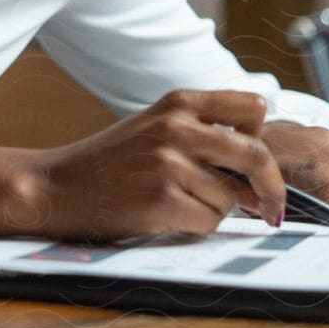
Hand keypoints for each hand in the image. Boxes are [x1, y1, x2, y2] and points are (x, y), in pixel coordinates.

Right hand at [15, 89, 288, 242]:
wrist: (57, 186)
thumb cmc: (112, 161)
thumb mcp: (155, 126)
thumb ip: (205, 134)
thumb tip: (263, 177)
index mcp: (178, 102)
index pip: (253, 106)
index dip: (261, 137)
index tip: (256, 161)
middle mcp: (177, 127)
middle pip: (258, 155)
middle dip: (271, 187)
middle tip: (270, 209)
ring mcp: (169, 164)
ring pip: (231, 198)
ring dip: (215, 209)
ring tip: (176, 202)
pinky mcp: (161, 200)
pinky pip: (209, 222)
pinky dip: (196, 226)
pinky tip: (166, 216)